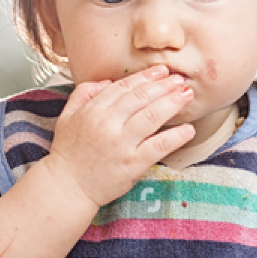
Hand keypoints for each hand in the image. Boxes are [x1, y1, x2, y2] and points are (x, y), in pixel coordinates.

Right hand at [42, 65, 195, 207]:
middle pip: (141, 98)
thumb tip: (106, 81)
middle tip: (180, 79)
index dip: (145, 77)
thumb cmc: (68, 153)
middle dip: (164, 85)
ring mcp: (121, 144)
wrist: (67, 187)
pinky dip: (176, 136)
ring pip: (152, 116)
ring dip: (173, 103)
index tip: (161, 71)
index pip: (123, 87)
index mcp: (93, 110)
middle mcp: (108, 124)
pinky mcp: (133, 164)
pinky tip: (188, 129)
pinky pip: (159, 146)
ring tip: (187, 95)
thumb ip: (83, 94)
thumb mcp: (67, 117)